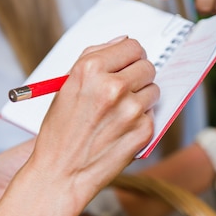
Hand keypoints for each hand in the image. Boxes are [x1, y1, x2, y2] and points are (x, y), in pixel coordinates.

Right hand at [25, 37, 158, 209]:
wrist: (61, 173)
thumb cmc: (61, 130)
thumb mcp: (67, 86)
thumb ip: (94, 58)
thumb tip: (122, 42)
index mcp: (92, 69)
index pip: (133, 47)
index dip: (130, 57)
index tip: (127, 66)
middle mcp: (114, 86)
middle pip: (148, 66)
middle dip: (138, 76)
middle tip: (124, 91)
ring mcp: (131, 109)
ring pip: (154, 90)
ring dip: (142, 98)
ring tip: (119, 112)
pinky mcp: (144, 130)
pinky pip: (153, 114)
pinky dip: (141, 120)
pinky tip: (121, 129)